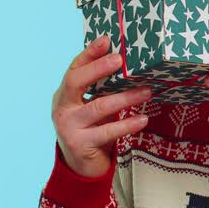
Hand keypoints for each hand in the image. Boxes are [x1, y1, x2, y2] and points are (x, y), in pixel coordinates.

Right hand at [51, 35, 154, 176]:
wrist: (81, 167)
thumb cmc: (92, 130)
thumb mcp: (92, 107)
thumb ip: (101, 89)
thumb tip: (126, 64)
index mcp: (64, 95)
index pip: (74, 68)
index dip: (89, 53)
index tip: (106, 39)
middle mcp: (62, 108)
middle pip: (76, 81)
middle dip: (98, 68)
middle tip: (120, 61)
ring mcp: (68, 127)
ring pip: (97, 107)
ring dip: (124, 98)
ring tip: (146, 91)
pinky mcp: (80, 144)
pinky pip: (107, 132)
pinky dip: (127, 125)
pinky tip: (142, 119)